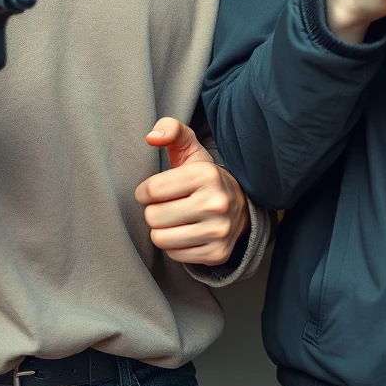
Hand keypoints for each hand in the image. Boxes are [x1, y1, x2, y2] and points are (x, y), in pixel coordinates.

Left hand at [135, 118, 248, 265]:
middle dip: (154, 211)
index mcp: (207, 174)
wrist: (239, 206)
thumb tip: (152, 137)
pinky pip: (174, 255)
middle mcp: (216, 203)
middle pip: (153, 216)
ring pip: (161, 239)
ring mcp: (219, 231)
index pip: (151, 189)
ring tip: (174, 219)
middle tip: (167, 205)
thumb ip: (170, 130)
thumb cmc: (203, 177)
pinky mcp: (217, 254)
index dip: (145, 191)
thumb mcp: (190, 149)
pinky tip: (186, 232)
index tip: (155, 190)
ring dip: (162, 229)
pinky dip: (175, 245)